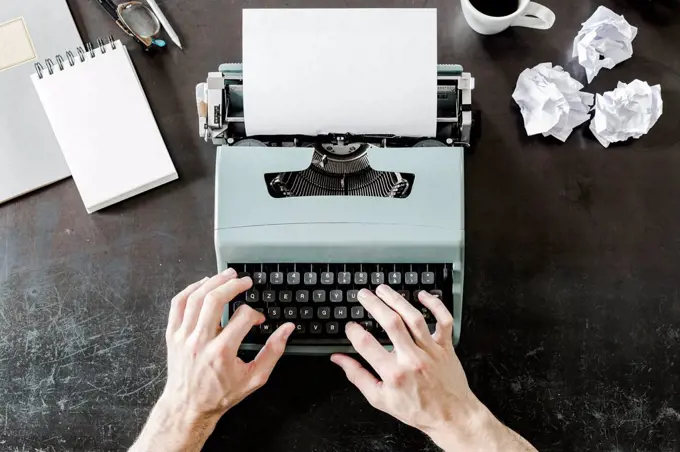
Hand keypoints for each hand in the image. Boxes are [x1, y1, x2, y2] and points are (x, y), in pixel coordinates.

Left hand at [130, 269, 294, 451]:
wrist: (188, 407)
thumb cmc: (220, 394)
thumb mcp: (254, 378)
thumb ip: (273, 351)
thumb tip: (287, 329)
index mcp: (222, 352)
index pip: (242, 317)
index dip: (255, 314)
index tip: (259, 319)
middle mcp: (200, 341)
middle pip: (215, 300)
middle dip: (233, 285)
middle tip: (244, 280)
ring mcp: (183, 337)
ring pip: (195, 298)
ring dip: (213, 282)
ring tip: (227, 275)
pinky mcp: (172, 335)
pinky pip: (178, 304)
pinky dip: (190, 290)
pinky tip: (203, 284)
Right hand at [331, 285, 536, 451]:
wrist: (452, 417)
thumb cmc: (418, 410)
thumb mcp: (380, 399)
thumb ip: (358, 377)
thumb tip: (339, 360)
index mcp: (393, 374)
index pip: (367, 344)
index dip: (354, 331)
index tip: (350, 326)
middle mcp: (412, 359)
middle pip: (390, 323)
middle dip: (374, 305)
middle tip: (364, 295)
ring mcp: (430, 351)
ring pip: (413, 318)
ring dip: (397, 300)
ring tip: (383, 290)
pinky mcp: (445, 346)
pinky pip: (443, 321)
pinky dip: (435, 305)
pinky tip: (422, 295)